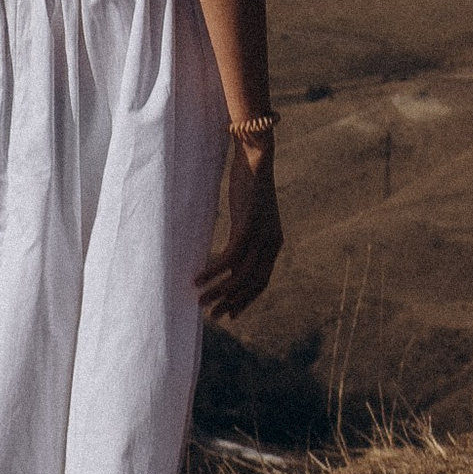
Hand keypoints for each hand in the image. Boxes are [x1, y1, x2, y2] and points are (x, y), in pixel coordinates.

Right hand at [197, 139, 281, 322]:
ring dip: (218, 292)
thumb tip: (232, 254)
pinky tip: (198, 279)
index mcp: (275, 243)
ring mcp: (261, 237)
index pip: (262, 281)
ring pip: (239, 276)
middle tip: (212, 315)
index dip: (246, 300)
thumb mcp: (250, 216)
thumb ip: (245, 235)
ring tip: (200, 301)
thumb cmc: (249, 186)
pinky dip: (212, 272)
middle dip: (231, 302)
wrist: (255, 158)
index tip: (230, 313)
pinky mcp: (247, 228)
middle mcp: (272, 244)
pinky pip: (229, 259)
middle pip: (251, 284)